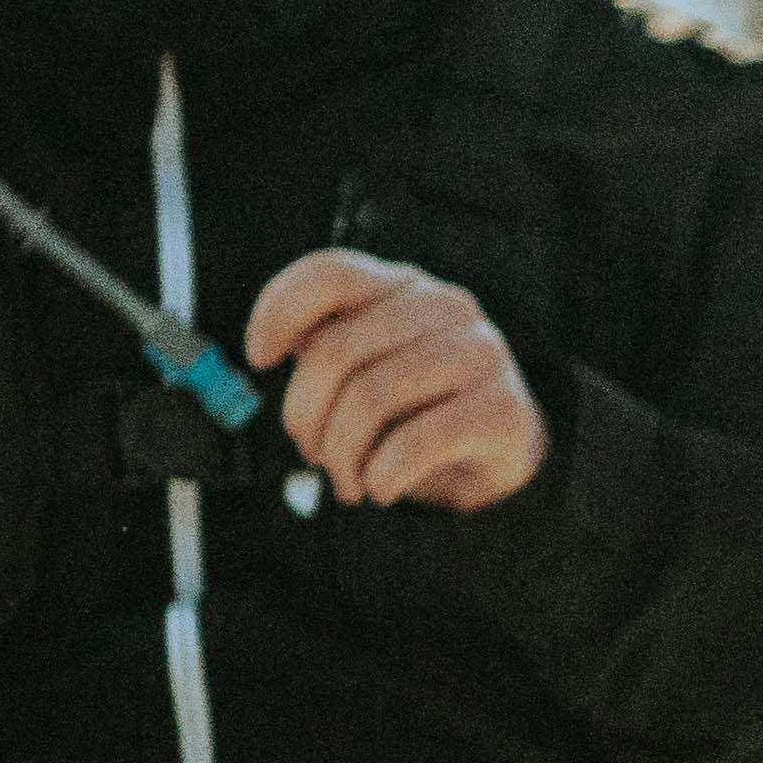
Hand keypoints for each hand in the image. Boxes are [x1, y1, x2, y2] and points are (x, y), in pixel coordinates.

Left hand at [243, 247, 548, 511]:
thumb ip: (322, 350)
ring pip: (371, 398)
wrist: (500, 456)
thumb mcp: (365, 370)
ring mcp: (481, 353)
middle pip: (337, 349)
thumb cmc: (417, 410)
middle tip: (311, 453)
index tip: (259, 358)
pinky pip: (416, 443)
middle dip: (305, 414)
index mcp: (402, 287)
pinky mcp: (503, 408)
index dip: (280, 310)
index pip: (331, 273)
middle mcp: (445, 307)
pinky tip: (382, 488)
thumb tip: (265, 351)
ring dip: (342, 456)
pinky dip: (382, 476)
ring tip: (347, 481)